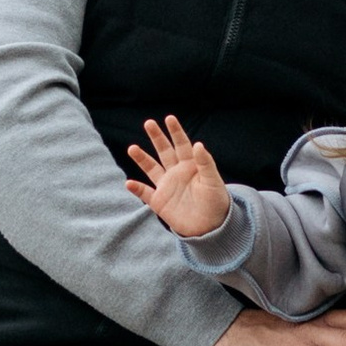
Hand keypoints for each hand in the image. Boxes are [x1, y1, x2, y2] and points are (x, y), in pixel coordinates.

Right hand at [124, 113, 233, 239]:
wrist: (211, 227)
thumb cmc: (216, 202)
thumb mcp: (213, 181)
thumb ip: (205, 163)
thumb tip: (198, 143)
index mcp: (191, 165)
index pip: (182, 144)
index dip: (176, 132)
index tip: (169, 118)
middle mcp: (176, 172)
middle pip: (164, 151)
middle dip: (157, 137)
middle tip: (149, 123)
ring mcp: (167, 186)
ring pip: (151, 168)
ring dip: (142, 159)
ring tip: (132, 148)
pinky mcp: (160, 202)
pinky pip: (145, 193)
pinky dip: (137, 189)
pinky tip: (129, 183)